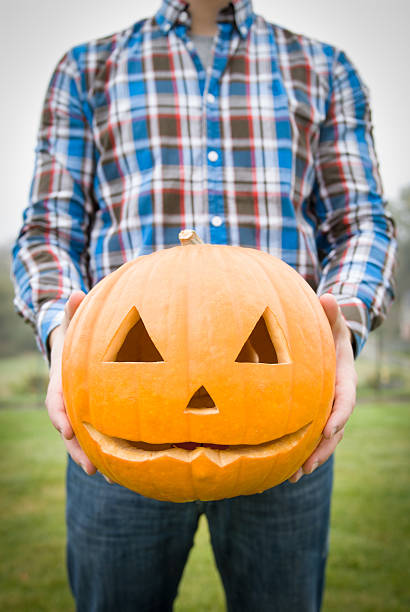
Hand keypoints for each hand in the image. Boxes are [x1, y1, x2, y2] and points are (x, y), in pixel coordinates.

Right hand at [45, 291, 96, 474]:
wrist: (76, 353)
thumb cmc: (76, 337)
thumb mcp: (73, 324)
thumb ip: (73, 311)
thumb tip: (75, 292)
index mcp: (60, 383)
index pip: (56, 402)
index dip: (60, 415)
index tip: (66, 429)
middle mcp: (68, 403)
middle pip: (69, 431)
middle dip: (77, 449)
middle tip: (91, 466)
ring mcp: (81, 413)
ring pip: (84, 440)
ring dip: (95, 457)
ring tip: (112, 476)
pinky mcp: (95, 418)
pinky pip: (99, 437)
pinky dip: (110, 452)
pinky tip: (127, 468)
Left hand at [289, 293, 356, 482]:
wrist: (329, 344)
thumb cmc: (328, 331)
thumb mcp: (331, 321)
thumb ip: (330, 313)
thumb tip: (328, 297)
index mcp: (345, 379)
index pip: (346, 399)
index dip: (339, 415)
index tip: (329, 429)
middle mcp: (339, 399)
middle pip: (336, 428)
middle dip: (323, 447)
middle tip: (308, 464)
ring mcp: (328, 410)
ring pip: (324, 439)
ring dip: (311, 457)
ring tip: (295, 475)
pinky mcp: (315, 415)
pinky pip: (310, 437)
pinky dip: (300, 452)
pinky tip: (282, 470)